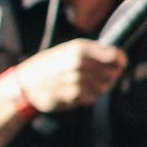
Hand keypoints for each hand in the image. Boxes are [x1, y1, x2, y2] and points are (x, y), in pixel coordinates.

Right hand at [13, 39, 129, 116]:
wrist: (26, 83)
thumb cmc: (50, 64)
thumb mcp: (69, 49)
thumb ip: (93, 52)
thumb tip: (118, 58)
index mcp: (80, 48)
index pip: (115, 56)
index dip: (121, 61)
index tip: (120, 64)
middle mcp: (80, 63)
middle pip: (112, 74)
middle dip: (109, 75)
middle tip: (97, 74)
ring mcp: (77, 81)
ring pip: (103, 87)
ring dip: (97, 86)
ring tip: (82, 82)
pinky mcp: (73, 96)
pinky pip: (91, 98)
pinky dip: (87, 96)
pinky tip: (74, 90)